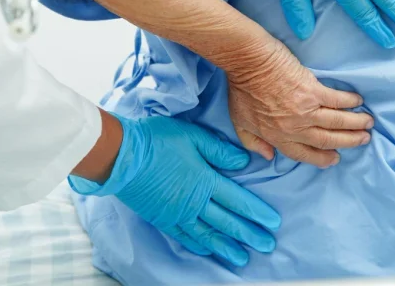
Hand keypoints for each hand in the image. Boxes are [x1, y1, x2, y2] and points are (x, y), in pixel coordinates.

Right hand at [69, 115, 280, 266]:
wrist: (121, 155)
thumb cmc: (157, 140)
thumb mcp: (192, 136)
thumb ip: (219, 151)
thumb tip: (244, 162)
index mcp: (205, 180)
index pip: (237, 200)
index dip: (256, 212)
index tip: (272, 223)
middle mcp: (194, 202)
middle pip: (226, 222)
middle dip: (248, 234)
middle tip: (266, 245)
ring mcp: (176, 213)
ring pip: (207, 234)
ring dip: (226, 246)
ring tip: (242, 258)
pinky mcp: (161, 218)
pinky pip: (184, 236)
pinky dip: (198, 245)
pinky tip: (208, 250)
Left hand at [227, 41, 372, 165]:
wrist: (248, 62)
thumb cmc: (241, 89)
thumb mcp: (240, 122)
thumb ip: (254, 142)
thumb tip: (269, 155)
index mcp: (277, 137)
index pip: (304, 154)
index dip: (321, 158)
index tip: (335, 158)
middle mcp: (295, 128)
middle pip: (327, 140)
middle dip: (348, 141)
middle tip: (362, 139)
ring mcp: (306, 110)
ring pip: (337, 122)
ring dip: (356, 123)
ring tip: (368, 123)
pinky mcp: (313, 90)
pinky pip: (337, 100)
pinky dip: (350, 101)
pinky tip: (358, 101)